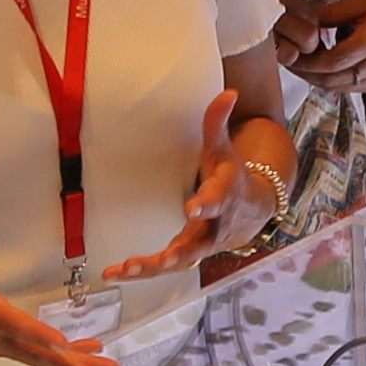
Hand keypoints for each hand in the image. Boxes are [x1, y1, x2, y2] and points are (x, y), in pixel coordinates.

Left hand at [103, 89, 278, 276]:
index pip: (218, 200)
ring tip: (125, 270)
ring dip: (152, 268)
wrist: (251, 212)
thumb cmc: (231, 177)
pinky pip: (165, 267)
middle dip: (180, 252)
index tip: (193, 206)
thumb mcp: (224, 151)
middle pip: (198, 243)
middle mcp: (214, 227)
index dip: (207, 203)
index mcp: (224, 197)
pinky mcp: (186, 256)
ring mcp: (201, 246)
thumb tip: (229, 92)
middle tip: (162, 259)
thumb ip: (218, 124)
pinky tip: (114, 273)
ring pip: (179, 262)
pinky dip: (142, 272)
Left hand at [285, 0, 365, 90]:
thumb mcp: (363, 2)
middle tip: (288, 62)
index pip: (331, 61)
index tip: (290, 52)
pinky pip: (351, 88)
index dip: (306, 61)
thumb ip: (331, 14)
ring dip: (317, 79)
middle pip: (332, 79)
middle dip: (306, 73)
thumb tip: (301, 18)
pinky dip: (334, 81)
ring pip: (339, 88)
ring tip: (302, 66)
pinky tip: (323, 70)